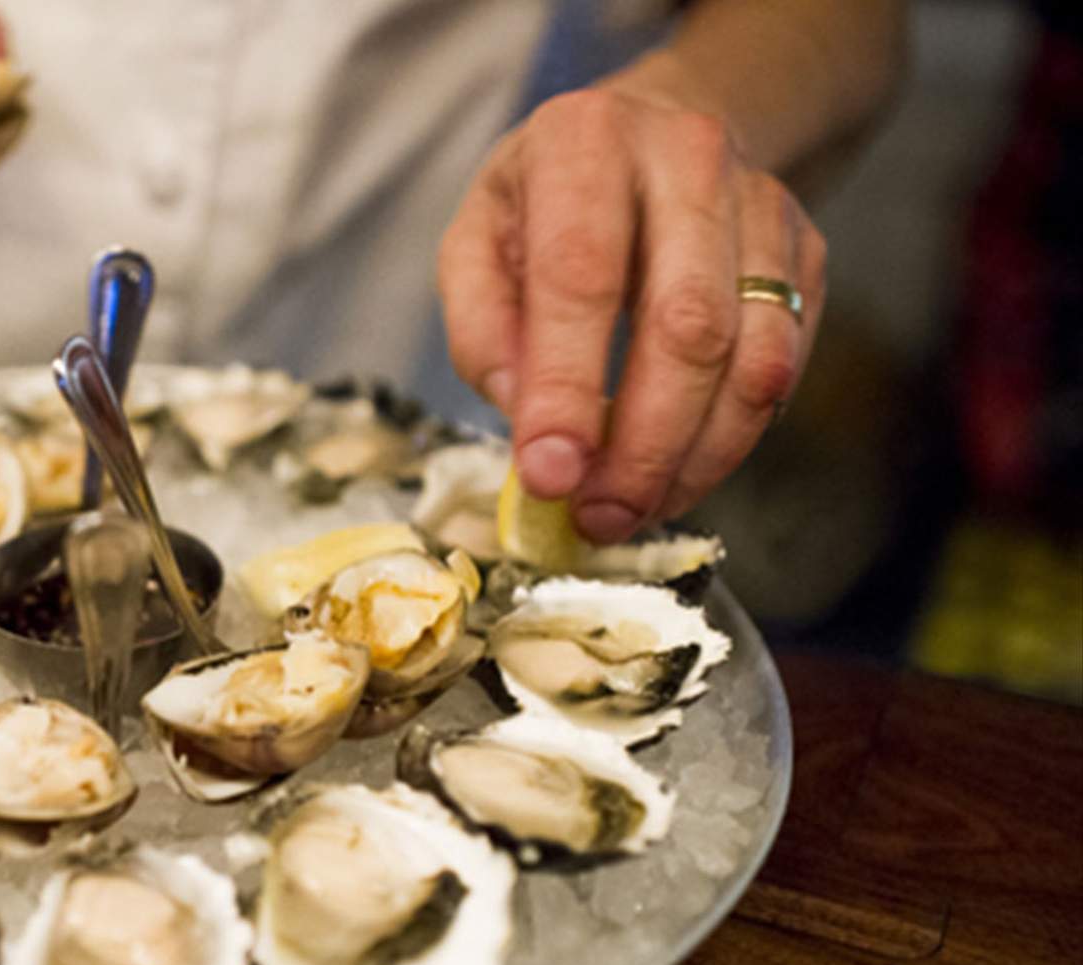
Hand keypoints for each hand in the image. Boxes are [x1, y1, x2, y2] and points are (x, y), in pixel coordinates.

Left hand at [439, 86, 826, 542]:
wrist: (654, 130)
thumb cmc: (548, 203)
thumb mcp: (478, 238)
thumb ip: (482, 325)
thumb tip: (525, 416)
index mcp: (585, 142)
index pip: (581, 275)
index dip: (566, 386)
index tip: (549, 475)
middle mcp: (686, 159)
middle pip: (686, 325)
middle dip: (642, 443)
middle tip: (597, 515)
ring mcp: (762, 204)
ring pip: (752, 357)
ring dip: (695, 457)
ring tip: (634, 509)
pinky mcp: (806, 254)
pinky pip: (783, 367)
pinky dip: (733, 439)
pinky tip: (680, 472)